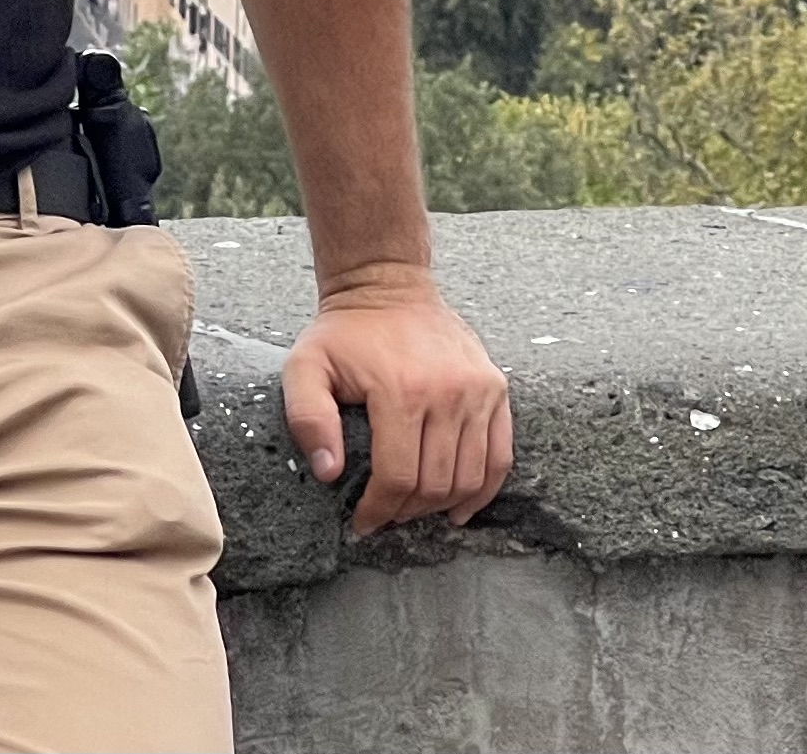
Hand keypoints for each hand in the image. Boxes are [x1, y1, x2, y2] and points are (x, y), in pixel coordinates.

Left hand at [282, 264, 512, 535]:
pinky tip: (460, 507)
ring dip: (442, 506)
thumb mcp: (305, 367)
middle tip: (386, 515)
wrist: (387, 284)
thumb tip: (330, 473)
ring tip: (415, 510)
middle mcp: (447, 391)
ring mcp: (477, 389)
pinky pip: (500, 456)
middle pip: (435, 483)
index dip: (378, 510)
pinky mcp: (495, 387)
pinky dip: (483, 490)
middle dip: (406, 511)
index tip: (362, 523)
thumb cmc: (345, 333)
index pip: (397, 477)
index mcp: (400, 389)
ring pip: (470, 477)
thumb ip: (307, 418)